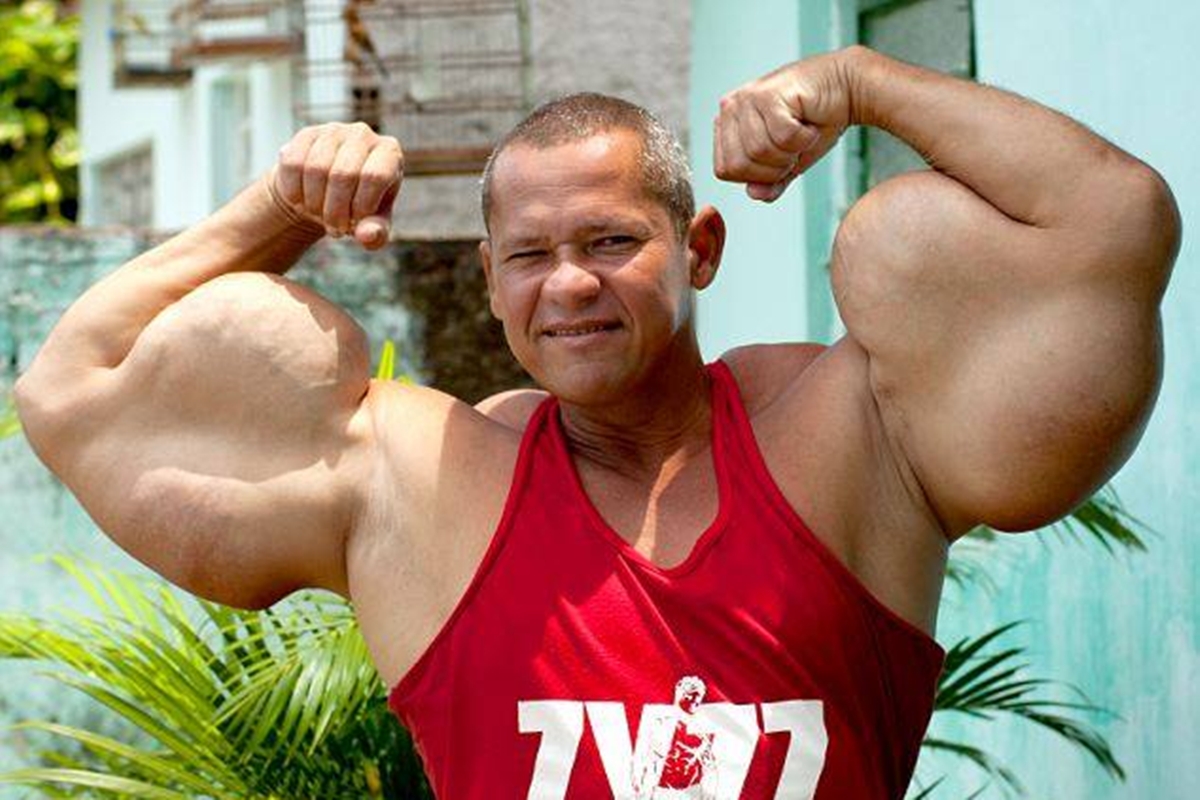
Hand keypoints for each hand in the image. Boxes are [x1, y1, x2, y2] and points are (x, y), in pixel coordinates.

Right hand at [267, 122, 402, 249]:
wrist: (329, 192)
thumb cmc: (359, 207)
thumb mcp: (373, 223)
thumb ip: (377, 232)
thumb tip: (367, 235)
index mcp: (389, 152)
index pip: (374, 176)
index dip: (361, 206)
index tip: (355, 222)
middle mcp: (363, 134)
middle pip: (343, 174)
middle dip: (335, 211)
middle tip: (335, 228)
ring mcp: (333, 130)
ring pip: (315, 169)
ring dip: (314, 204)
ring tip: (320, 215)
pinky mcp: (306, 134)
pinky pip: (293, 164)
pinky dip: (294, 192)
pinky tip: (302, 201)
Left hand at [714, 48, 856, 201]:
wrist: (846, 90)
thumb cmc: (815, 122)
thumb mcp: (788, 162)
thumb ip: (769, 182)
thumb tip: (755, 194)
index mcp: (727, 125)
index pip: (725, 170)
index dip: (757, 175)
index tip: (779, 158)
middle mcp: (730, 108)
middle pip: (740, 165)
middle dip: (774, 167)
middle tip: (793, 147)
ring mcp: (747, 98)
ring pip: (760, 151)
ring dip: (790, 152)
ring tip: (801, 133)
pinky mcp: (768, 93)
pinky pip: (782, 137)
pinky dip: (803, 139)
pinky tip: (808, 124)